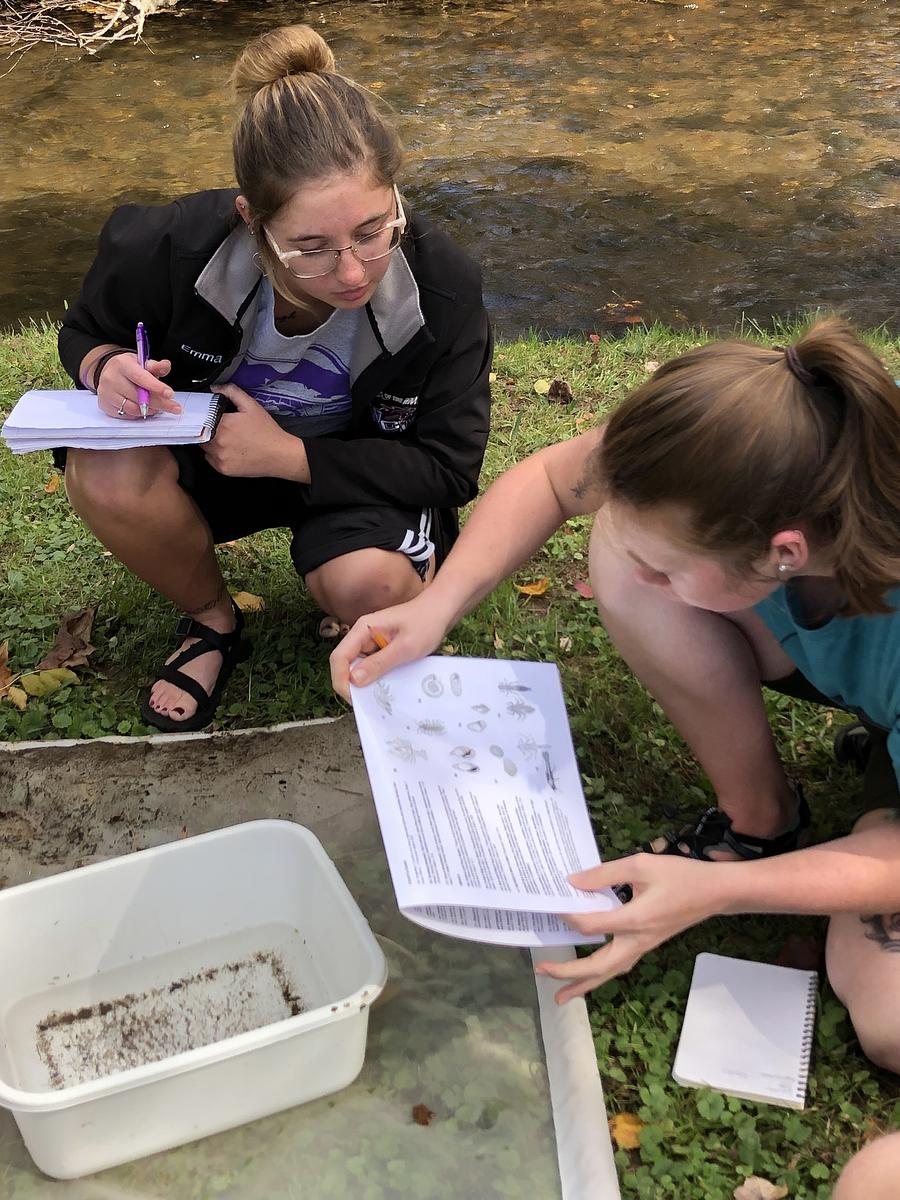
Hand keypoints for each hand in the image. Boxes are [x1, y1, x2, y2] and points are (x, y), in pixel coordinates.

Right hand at [97, 354, 179, 418]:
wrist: (108, 373)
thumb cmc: (128, 368)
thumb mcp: (141, 362)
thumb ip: (155, 366)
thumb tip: (166, 365)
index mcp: (122, 364)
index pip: (140, 377)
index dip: (156, 387)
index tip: (169, 394)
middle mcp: (111, 378)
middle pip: (139, 396)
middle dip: (160, 403)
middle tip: (175, 407)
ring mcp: (107, 393)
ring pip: (133, 408)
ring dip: (150, 410)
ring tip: (158, 407)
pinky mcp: (106, 405)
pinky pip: (127, 415)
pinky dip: (139, 413)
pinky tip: (144, 408)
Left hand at [202, 384, 308, 479]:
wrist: (280, 456)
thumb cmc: (267, 431)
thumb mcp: (252, 406)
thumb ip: (232, 392)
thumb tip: (215, 388)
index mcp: (222, 424)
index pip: (201, 418)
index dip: (206, 417)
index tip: (213, 418)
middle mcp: (218, 442)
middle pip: (202, 433)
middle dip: (209, 430)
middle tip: (225, 429)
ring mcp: (220, 457)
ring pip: (205, 447)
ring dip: (212, 442)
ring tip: (229, 440)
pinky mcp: (223, 469)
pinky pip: (211, 460)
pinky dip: (216, 455)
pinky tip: (230, 451)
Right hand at [329, 594, 453, 700]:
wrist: (441, 611)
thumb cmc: (426, 623)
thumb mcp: (405, 647)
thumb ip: (379, 663)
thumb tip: (354, 681)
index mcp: (362, 630)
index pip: (338, 658)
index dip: (341, 680)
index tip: (354, 699)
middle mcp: (362, 635)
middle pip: (345, 664)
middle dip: (352, 685)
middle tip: (369, 702)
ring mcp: (370, 642)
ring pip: (358, 667)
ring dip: (365, 682)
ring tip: (381, 696)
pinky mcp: (380, 648)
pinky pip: (371, 666)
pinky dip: (377, 677)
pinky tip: (389, 686)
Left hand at [534, 853, 731, 1003]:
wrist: (716, 892)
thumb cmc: (680, 875)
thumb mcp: (641, 865)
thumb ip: (605, 873)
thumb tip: (574, 882)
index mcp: (634, 919)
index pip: (591, 925)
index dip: (568, 916)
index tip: (551, 904)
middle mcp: (637, 940)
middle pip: (597, 966)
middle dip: (568, 973)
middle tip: (541, 972)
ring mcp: (643, 946)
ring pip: (609, 972)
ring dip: (583, 983)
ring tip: (560, 995)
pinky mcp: (647, 945)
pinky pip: (620, 965)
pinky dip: (601, 973)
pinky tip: (591, 974)